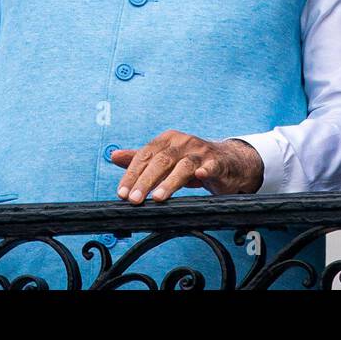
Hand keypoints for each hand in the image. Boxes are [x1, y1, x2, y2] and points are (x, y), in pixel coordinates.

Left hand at [111, 132, 262, 201]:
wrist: (227, 162)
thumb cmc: (191, 161)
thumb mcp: (165, 158)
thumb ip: (141, 158)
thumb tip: (114, 156)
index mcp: (168, 140)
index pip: (145, 155)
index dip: (132, 174)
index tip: (121, 193)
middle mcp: (184, 142)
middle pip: (161, 160)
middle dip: (145, 181)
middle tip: (134, 199)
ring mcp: (202, 152)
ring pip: (183, 166)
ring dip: (170, 182)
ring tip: (157, 197)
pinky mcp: (218, 163)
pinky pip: (212, 166)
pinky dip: (206, 170)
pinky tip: (200, 176)